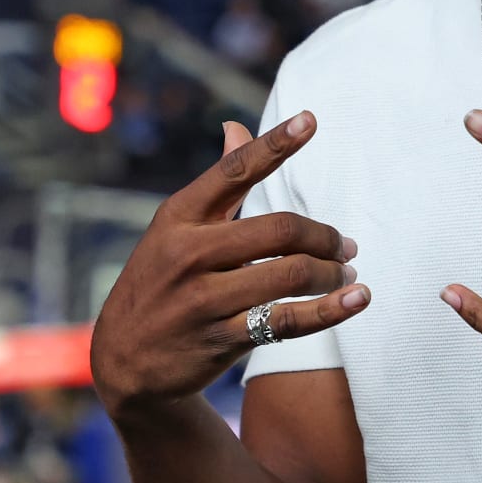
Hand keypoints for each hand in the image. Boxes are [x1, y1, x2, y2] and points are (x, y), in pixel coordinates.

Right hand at [91, 112, 367, 421]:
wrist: (124, 362)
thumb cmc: (161, 281)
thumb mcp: (175, 230)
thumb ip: (217, 185)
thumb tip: (235, 127)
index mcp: (179, 216)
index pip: (234, 171)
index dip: (275, 144)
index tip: (310, 119)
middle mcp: (188, 253)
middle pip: (279, 229)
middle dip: (323, 236)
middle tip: (345, 245)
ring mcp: (203, 299)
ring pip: (290, 274)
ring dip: (331, 272)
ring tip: (345, 273)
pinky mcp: (220, 339)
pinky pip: (288, 321)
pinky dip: (331, 309)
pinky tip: (357, 298)